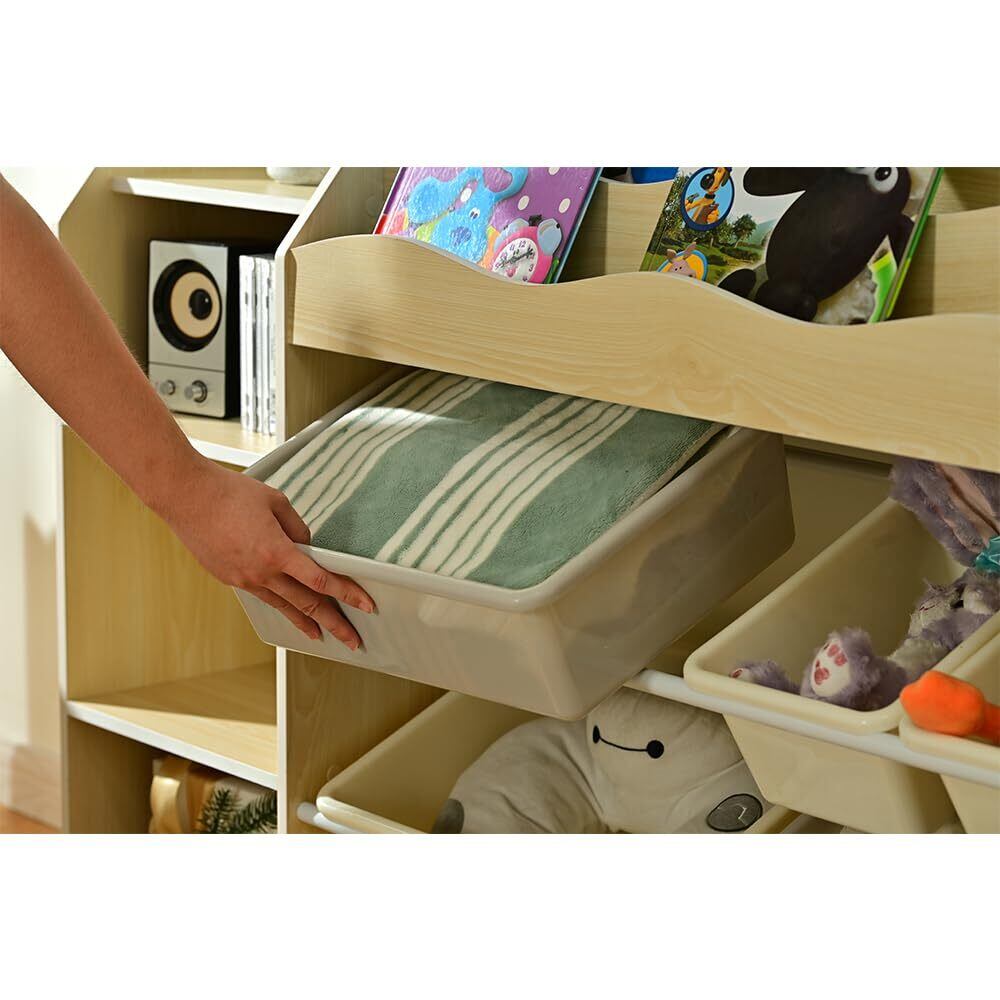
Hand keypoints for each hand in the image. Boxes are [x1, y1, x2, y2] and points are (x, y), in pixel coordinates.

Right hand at [158, 458, 374, 648]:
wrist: (186, 496)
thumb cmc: (231, 493)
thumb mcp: (276, 502)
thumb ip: (298, 529)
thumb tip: (308, 548)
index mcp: (277, 552)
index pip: (321, 580)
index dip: (347, 594)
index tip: (366, 606)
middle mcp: (262, 572)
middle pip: (307, 605)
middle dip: (334, 624)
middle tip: (353, 640)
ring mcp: (244, 579)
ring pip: (283, 607)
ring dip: (306, 624)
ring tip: (323, 637)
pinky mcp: (229, 578)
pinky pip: (263, 597)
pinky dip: (280, 607)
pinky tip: (289, 613)